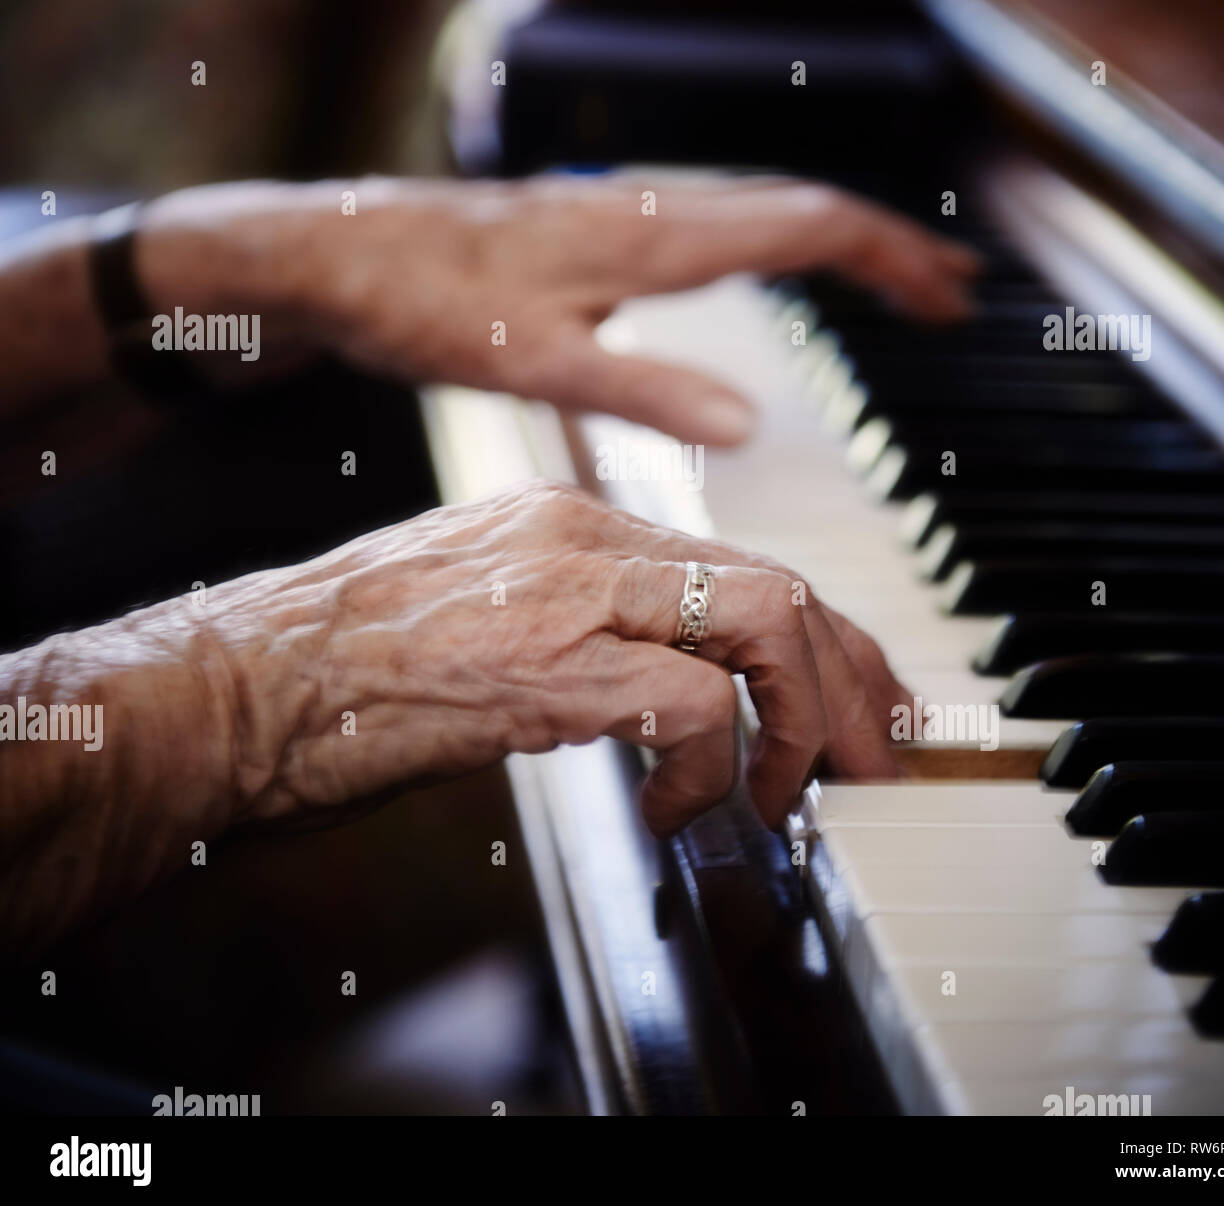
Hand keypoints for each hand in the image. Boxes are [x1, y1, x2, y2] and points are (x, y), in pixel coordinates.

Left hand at [137, 173, 977, 444]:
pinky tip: (759, 275)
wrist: (331, 254)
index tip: (949, 294)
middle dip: (882, 249)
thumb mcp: (533, 362)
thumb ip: (643, 392)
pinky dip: (767, 248)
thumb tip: (749, 425)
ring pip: (755, 214)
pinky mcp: (591, 232)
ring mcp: (621, 216)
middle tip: (948, 288)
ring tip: (887, 278)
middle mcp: (647, 212)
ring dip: (831, 244)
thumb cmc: (419, 302)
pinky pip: (710, 227)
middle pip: (798, 210)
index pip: (806, 225)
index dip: (888, 257)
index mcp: (652, 237)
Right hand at [212, 481, 908, 836]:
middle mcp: (585, 534)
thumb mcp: (489, 609)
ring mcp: (569, 590)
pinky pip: (695, 706)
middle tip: (876, 752)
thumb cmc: (345, 660)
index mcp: (573, 518)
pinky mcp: (547, 663)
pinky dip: (713, 767)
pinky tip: (677, 812)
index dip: (824, 634)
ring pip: (768, 620)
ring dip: (803, 722)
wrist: (240, 682)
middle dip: (854, 676)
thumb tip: (676, 678)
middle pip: (782, 581)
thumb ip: (586, 621)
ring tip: (785, 793)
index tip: (857, 696)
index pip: (742, 558)